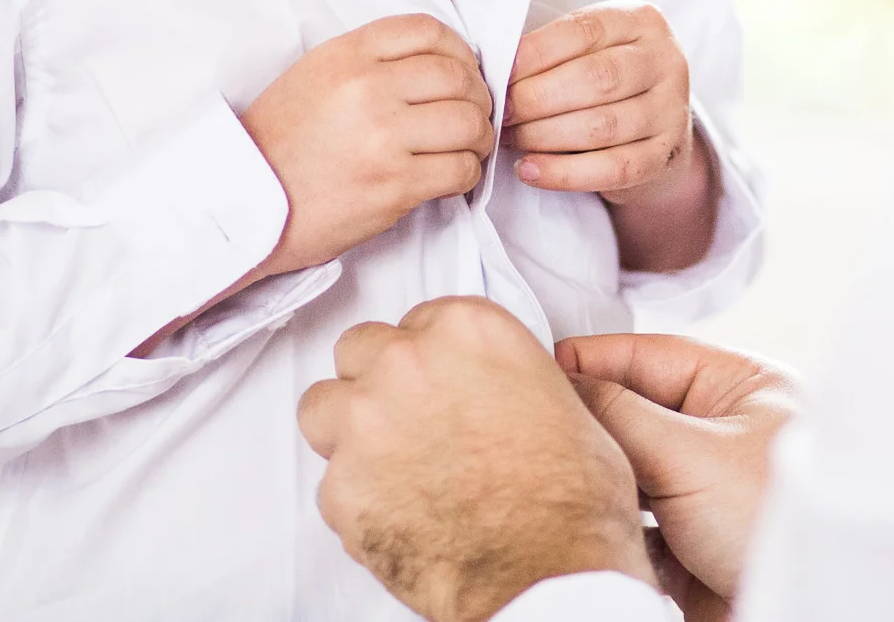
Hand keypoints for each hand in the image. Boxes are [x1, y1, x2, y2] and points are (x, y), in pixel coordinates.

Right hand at [242, 15, 493, 277]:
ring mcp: (383, 138)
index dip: (459, 51)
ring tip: (466, 147)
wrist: (247, 202)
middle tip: (472, 115)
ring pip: (469, 124)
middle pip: (459, 78)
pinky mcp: (394, 186)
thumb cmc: (282, 142)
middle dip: (477, 98)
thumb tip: (441, 62)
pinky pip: (460, 170)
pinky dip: (467, 173)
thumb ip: (371, 60)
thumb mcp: (315, 74)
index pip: (428, 31)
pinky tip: (451, 176)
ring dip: (478, 138)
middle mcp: (367, 89)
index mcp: (347, 54)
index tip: (462, 71)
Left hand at [299, 297, 655, 621]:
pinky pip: (330, 483)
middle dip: (377, 383)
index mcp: (466, 330)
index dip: (427, 357)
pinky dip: (356, 501)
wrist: (549, 574)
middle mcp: (408, 364)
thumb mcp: (563, 402)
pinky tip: (398, 516)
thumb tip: (497, 390)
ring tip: (387, 467)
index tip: (436, 383)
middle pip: (359, 350)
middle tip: (409, 423)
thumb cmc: (569, 503)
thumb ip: (508, 375)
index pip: (418, 320)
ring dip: (347, 432)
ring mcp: (366, 423)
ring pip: (323, 408)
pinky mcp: (342, 486)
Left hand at [508, 2, 717, 272]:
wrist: (655, 127)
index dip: (534, 54)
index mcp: (640, 20)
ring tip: (509, 139)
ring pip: (602, 126)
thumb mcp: (588, 48)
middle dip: (536, 99)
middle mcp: (665, 60)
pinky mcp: (665, 155)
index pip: (582, 31)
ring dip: (543, 136)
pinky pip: (612, 168)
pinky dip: (564, 173)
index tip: (498, 74)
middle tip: (500, 113)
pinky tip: (529, 169)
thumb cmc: (604, 79)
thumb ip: (551, 51)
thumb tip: (493, 70)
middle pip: (595, 79)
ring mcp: (672, 110)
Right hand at [557, 332, 798, 602]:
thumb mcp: (689, 453)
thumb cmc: (770, 523)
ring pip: (631, 467)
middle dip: (592, 420)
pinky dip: (610, 520)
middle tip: (540, 422)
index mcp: (740, 388)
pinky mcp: (690, 542)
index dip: (591, 360)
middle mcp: (723, 433)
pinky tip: (588, 518)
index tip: (538, 365)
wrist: (800, 611)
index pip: (648, 355)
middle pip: (635, 411)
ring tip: (559, 472)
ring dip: (601, 474)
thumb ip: (619, 411)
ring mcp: (705, 488)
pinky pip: (634, 519)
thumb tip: (561, 380)